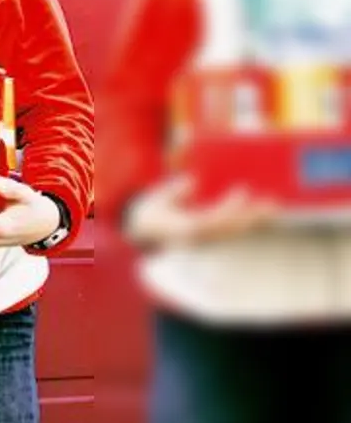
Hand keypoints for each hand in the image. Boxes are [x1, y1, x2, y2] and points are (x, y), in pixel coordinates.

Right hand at [124, 176, 276, 248]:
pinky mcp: (215, 239)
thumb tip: (193, 180)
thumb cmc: (151, 215)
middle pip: (233, 228)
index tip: (243, 190)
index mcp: (187, 229)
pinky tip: (264, 212)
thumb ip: (174, 191)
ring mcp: (209, 241)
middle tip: (272, 201)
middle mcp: (202, 239)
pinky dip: (251, 222)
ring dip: (257, 219)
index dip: (231, 206)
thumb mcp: (155, 199)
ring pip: (238, 231)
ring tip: (273, 205)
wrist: (147, 237)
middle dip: (253, 215)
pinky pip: (236, 231)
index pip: (214, 219)